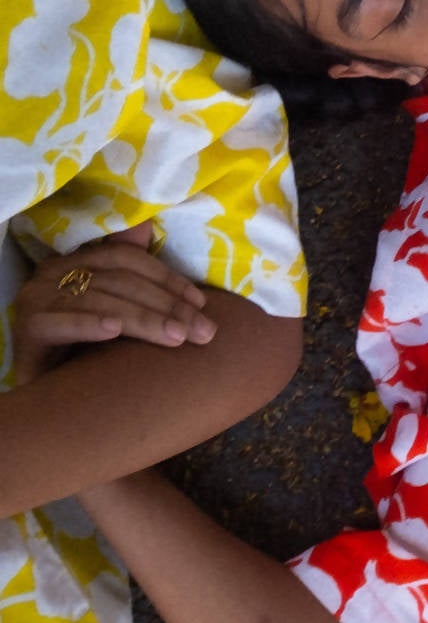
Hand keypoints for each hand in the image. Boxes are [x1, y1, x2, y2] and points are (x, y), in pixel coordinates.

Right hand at [11, 230, 215, 384]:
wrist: (46, 396)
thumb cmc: (81, 350)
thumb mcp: (115, 312)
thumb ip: (131, 276)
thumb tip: (145, 226)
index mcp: (75, 262)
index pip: (126, 258)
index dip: (167, 277)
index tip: (202, 304)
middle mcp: (53, 274)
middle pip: (119, 281)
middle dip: (167, 304)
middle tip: (203, 330)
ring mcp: (37, 299)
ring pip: (100, 300)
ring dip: (143, 318)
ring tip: (177, 337)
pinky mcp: (28, 329)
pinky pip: (62, 323)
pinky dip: (90, 324)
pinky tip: (115, 331)